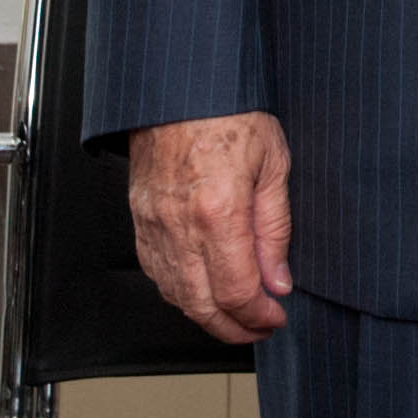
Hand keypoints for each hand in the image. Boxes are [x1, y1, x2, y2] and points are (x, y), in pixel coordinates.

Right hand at [128, 113, 294, 339]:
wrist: (181, 88)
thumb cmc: (228, 112)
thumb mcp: (273, 163)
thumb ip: (275, 229)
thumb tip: (278, 279)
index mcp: (218, 210)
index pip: (236, 291)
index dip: (259, 315)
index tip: (276, 316)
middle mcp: (179, 224)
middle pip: (202, 305)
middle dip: (234, 328)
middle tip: (259, 328)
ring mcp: (154, 224)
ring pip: (175, 295)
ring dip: (207, 315)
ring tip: (235, 315)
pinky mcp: (140, 219)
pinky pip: (155, 272)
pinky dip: (180, 292)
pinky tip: (201, 290)